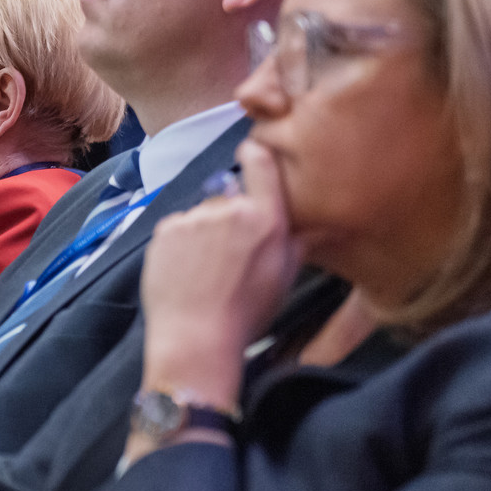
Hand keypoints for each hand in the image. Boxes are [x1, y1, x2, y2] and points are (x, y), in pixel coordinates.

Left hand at [138, 139, 301, 410]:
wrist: (196, 339)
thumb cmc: (246, 314)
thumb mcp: (284, 277)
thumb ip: (301, 242)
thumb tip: (325, 221)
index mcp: (266, 219)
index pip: (260, 162)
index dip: (254, 153)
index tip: (250, 151)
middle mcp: (230, 210)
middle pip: (229, 201)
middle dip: (229, 221)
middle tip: (228, 258)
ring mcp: (194, 218)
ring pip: (201, 216)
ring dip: (203, 234)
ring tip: (204, 271)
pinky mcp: (166, 229)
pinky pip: (177, 228)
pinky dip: (180, 244)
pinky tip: (185, 271)